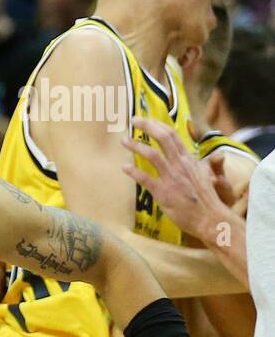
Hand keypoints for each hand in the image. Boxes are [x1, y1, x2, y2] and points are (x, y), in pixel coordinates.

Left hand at [121, 117, 228, 241]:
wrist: (210, 218)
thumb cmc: (207, 198)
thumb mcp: (207, 176)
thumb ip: (204, 164)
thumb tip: (213, 156)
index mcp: (189, 160)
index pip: (173, 135)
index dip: (158, 125)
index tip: (146, 119)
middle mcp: (180, 165)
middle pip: (163, 138)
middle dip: (147, 126)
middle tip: (134, 120)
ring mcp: (171, 178)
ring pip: (152, 155)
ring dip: (136, 145)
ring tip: (124, 140)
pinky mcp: (163, 192)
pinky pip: (145, 178)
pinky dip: (133, 171)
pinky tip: (124, 167)